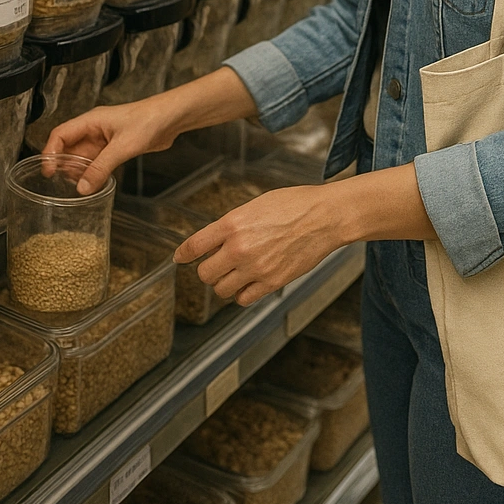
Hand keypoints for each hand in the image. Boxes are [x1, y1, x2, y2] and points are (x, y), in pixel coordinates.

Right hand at [45, 99, 179, 193]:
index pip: (60, 134)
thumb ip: (101, 168)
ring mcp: (105, 139)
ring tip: (76, 187)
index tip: (47, 171)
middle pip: (69, 147)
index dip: (50, 152)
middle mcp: (94, 129)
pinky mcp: (116, 147)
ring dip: (78, 170)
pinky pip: (97, 161)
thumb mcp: (123, 146)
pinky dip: (92, 172)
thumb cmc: (149, 120)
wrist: (172, 117)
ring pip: (83, 156)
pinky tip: (92, 183)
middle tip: (60, 184)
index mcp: (91, 121)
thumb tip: (82, 187)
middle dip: (63, 165)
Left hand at [174, 185, 346, 306]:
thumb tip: (217, 240)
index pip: (195, 245)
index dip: (184, 254)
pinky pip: (243, 299)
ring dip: (225, 283)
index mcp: (232, 224)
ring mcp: (255, 268)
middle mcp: (239, 248)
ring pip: (221, 290)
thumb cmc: (294, 204)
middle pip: (205, 273)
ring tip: (236, 273)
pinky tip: (250, 282)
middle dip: (209, 269)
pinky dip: (242, 294)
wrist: (324, 217)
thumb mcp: (255, 205)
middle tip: (218, 264)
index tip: (179, 258)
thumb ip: (233, 225)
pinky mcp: (272, 282)